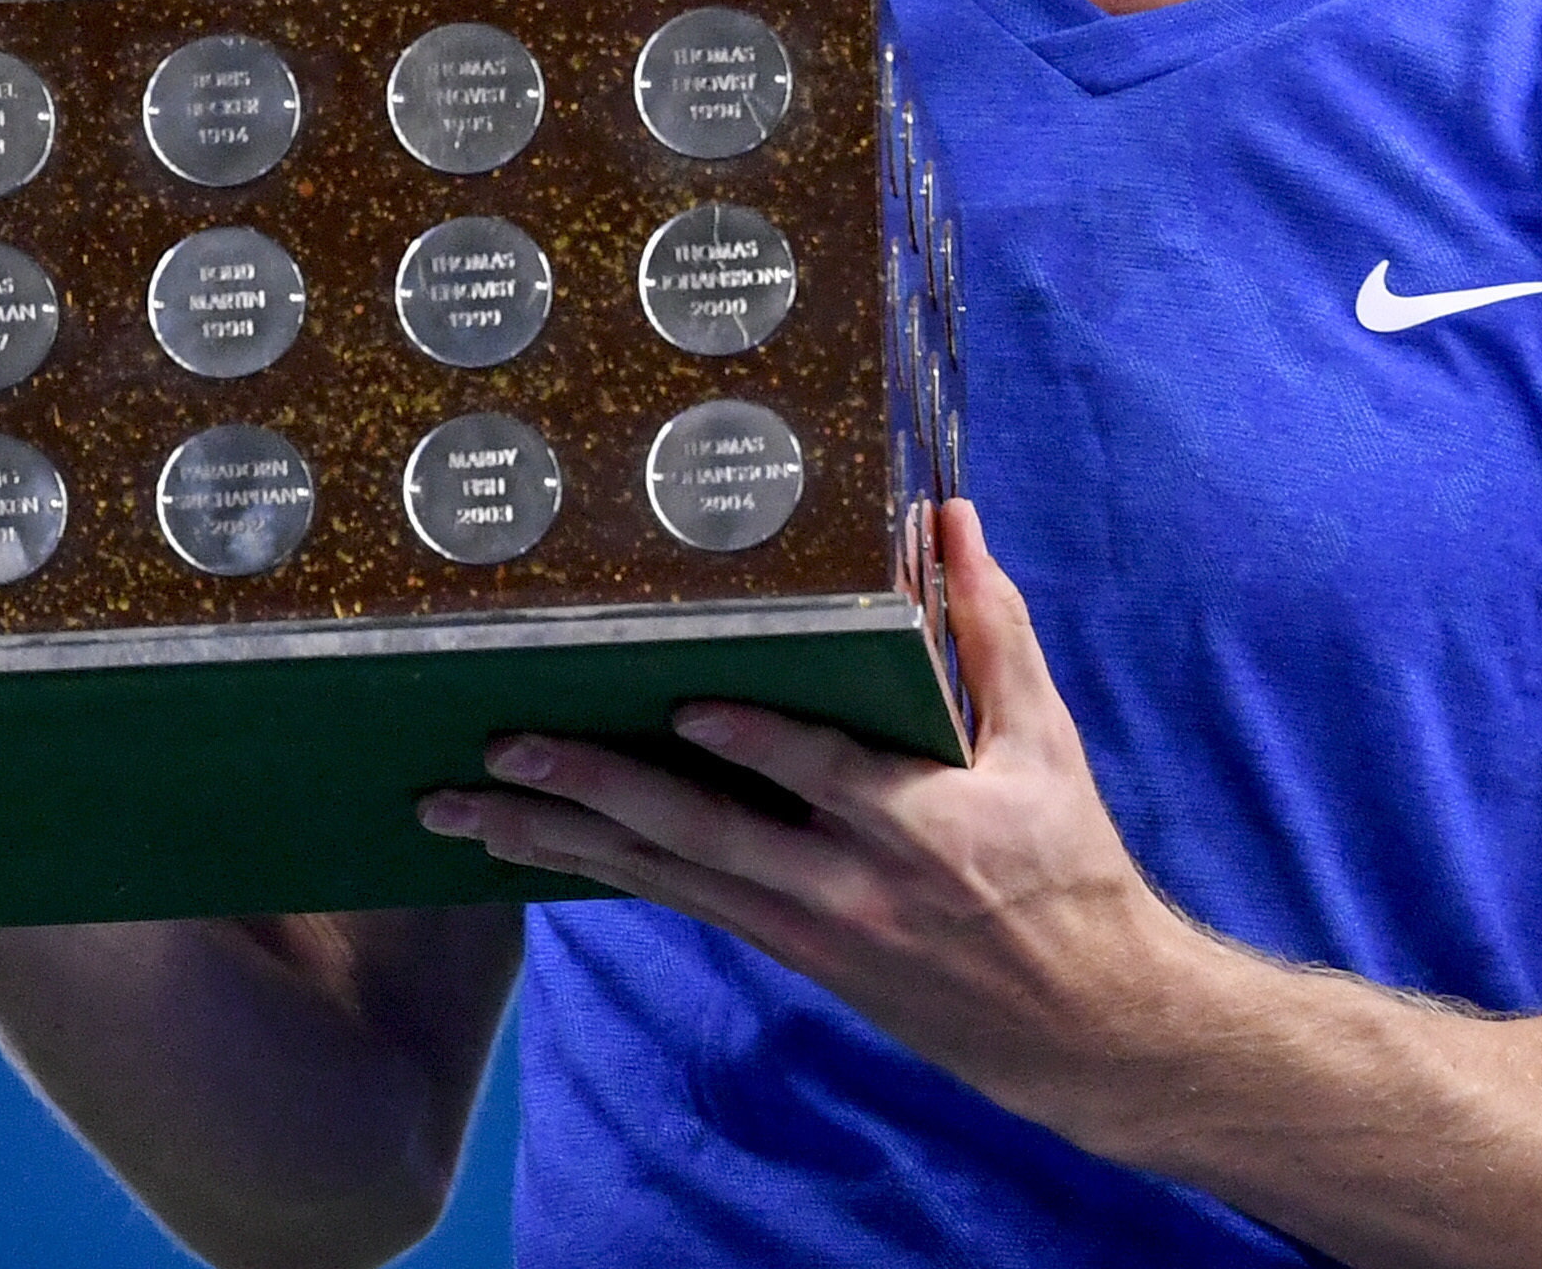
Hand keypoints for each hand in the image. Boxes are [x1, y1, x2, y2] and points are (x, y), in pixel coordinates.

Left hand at [419, 501, 1206, 1139]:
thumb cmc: (1066, 865)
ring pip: (664, 878)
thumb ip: (991, 629)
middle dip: (593, 791)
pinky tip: (538, 846)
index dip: (754, 741)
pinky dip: (604, 870)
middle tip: (504, 751)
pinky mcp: (790, 950)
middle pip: (700, 836)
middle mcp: (845, 886)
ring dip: (559, 843)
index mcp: (919, 826)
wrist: (1075, 1023)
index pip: (822, 774)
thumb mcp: (1046, 743)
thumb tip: (949, 519)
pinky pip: (681, 899)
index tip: (684, 703)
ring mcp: (806, 928)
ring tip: (466, 812)